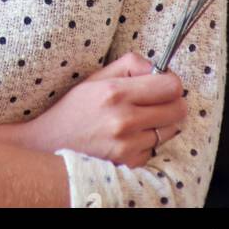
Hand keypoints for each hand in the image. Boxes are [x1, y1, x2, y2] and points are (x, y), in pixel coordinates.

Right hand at [17, 52, 188, 167]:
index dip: (171, 82)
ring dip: (160, 123)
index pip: (170, 85)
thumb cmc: (75, 107)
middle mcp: (124, 120)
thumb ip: (129, 65)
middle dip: (172, 102)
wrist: (51, 144)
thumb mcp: (96, 77)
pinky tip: (129, 137)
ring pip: (170, 130)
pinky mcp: (129, 163)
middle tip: (157, 100)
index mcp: (116, 92)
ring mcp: (128, 145)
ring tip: (140, 119)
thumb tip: (156, 67)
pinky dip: (147, 142)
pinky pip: (155, 149)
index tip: (164, 82)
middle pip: (178, 109)